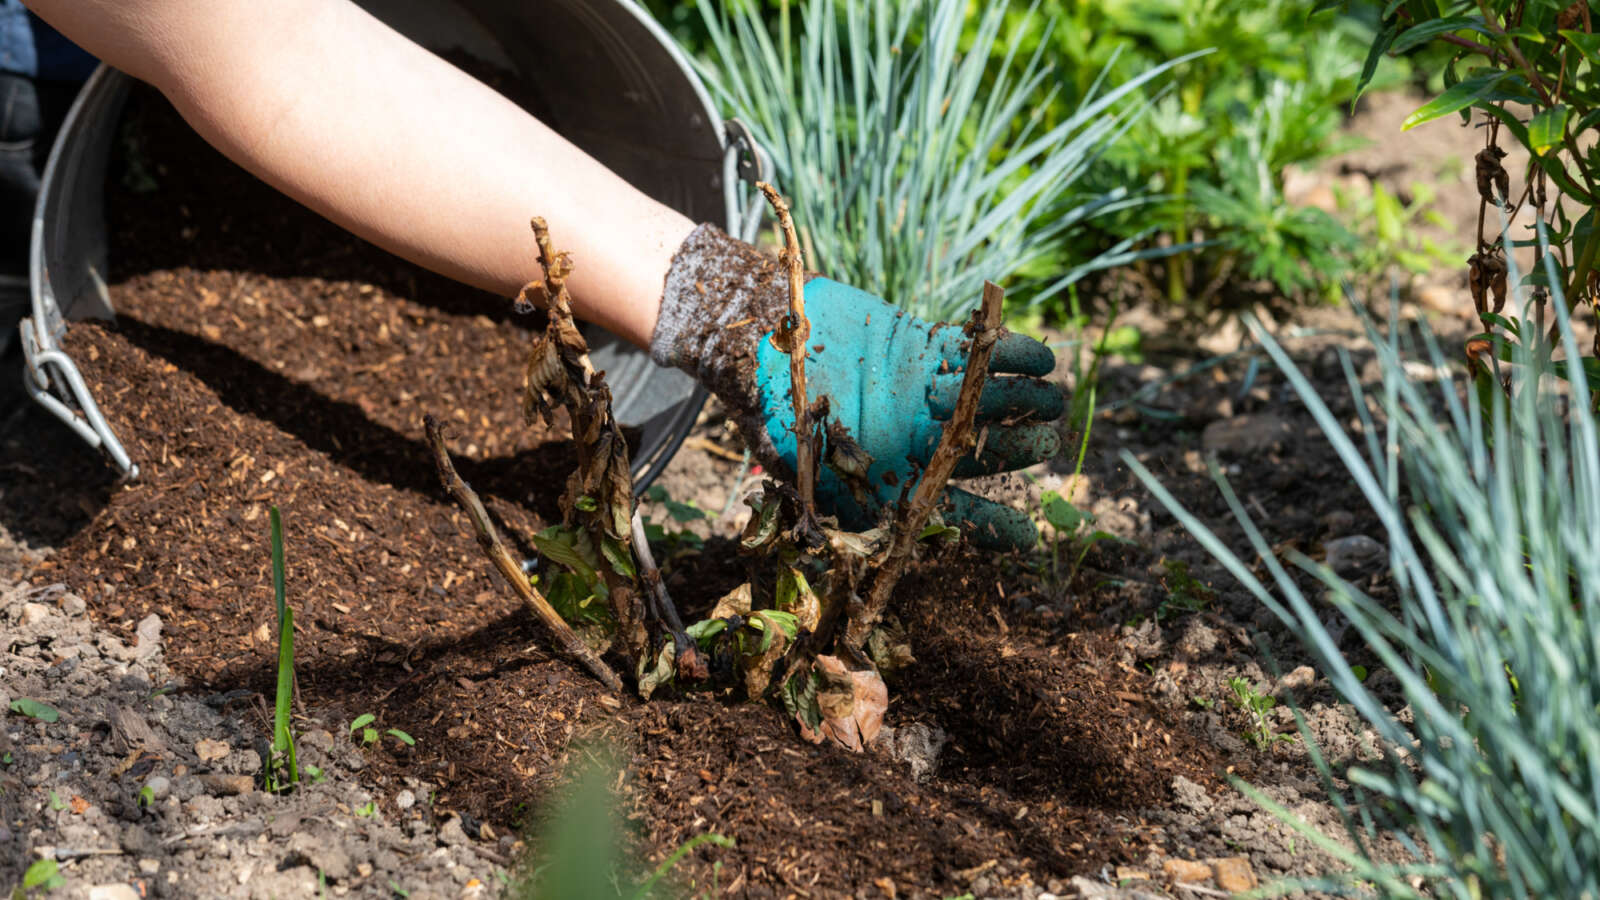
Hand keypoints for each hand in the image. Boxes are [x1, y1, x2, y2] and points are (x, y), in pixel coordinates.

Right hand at [650, 224, 1060, 550]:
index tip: (1028, 536)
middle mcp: (918, 439)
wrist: (760, 348)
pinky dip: (1015, 355)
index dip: (992, 527)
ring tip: (1049, 400)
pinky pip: (979, 353)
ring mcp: (925, 393)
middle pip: (986, 451)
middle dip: (1023, 446)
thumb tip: (891, 533)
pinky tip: (1041, 361)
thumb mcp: (812, 473)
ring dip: (1026, 402)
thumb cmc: (777, 417)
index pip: (953, 512)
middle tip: (1044, 440)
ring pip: (992, 402)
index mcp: (896, 479)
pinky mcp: (924, 348)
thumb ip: (857, 502)